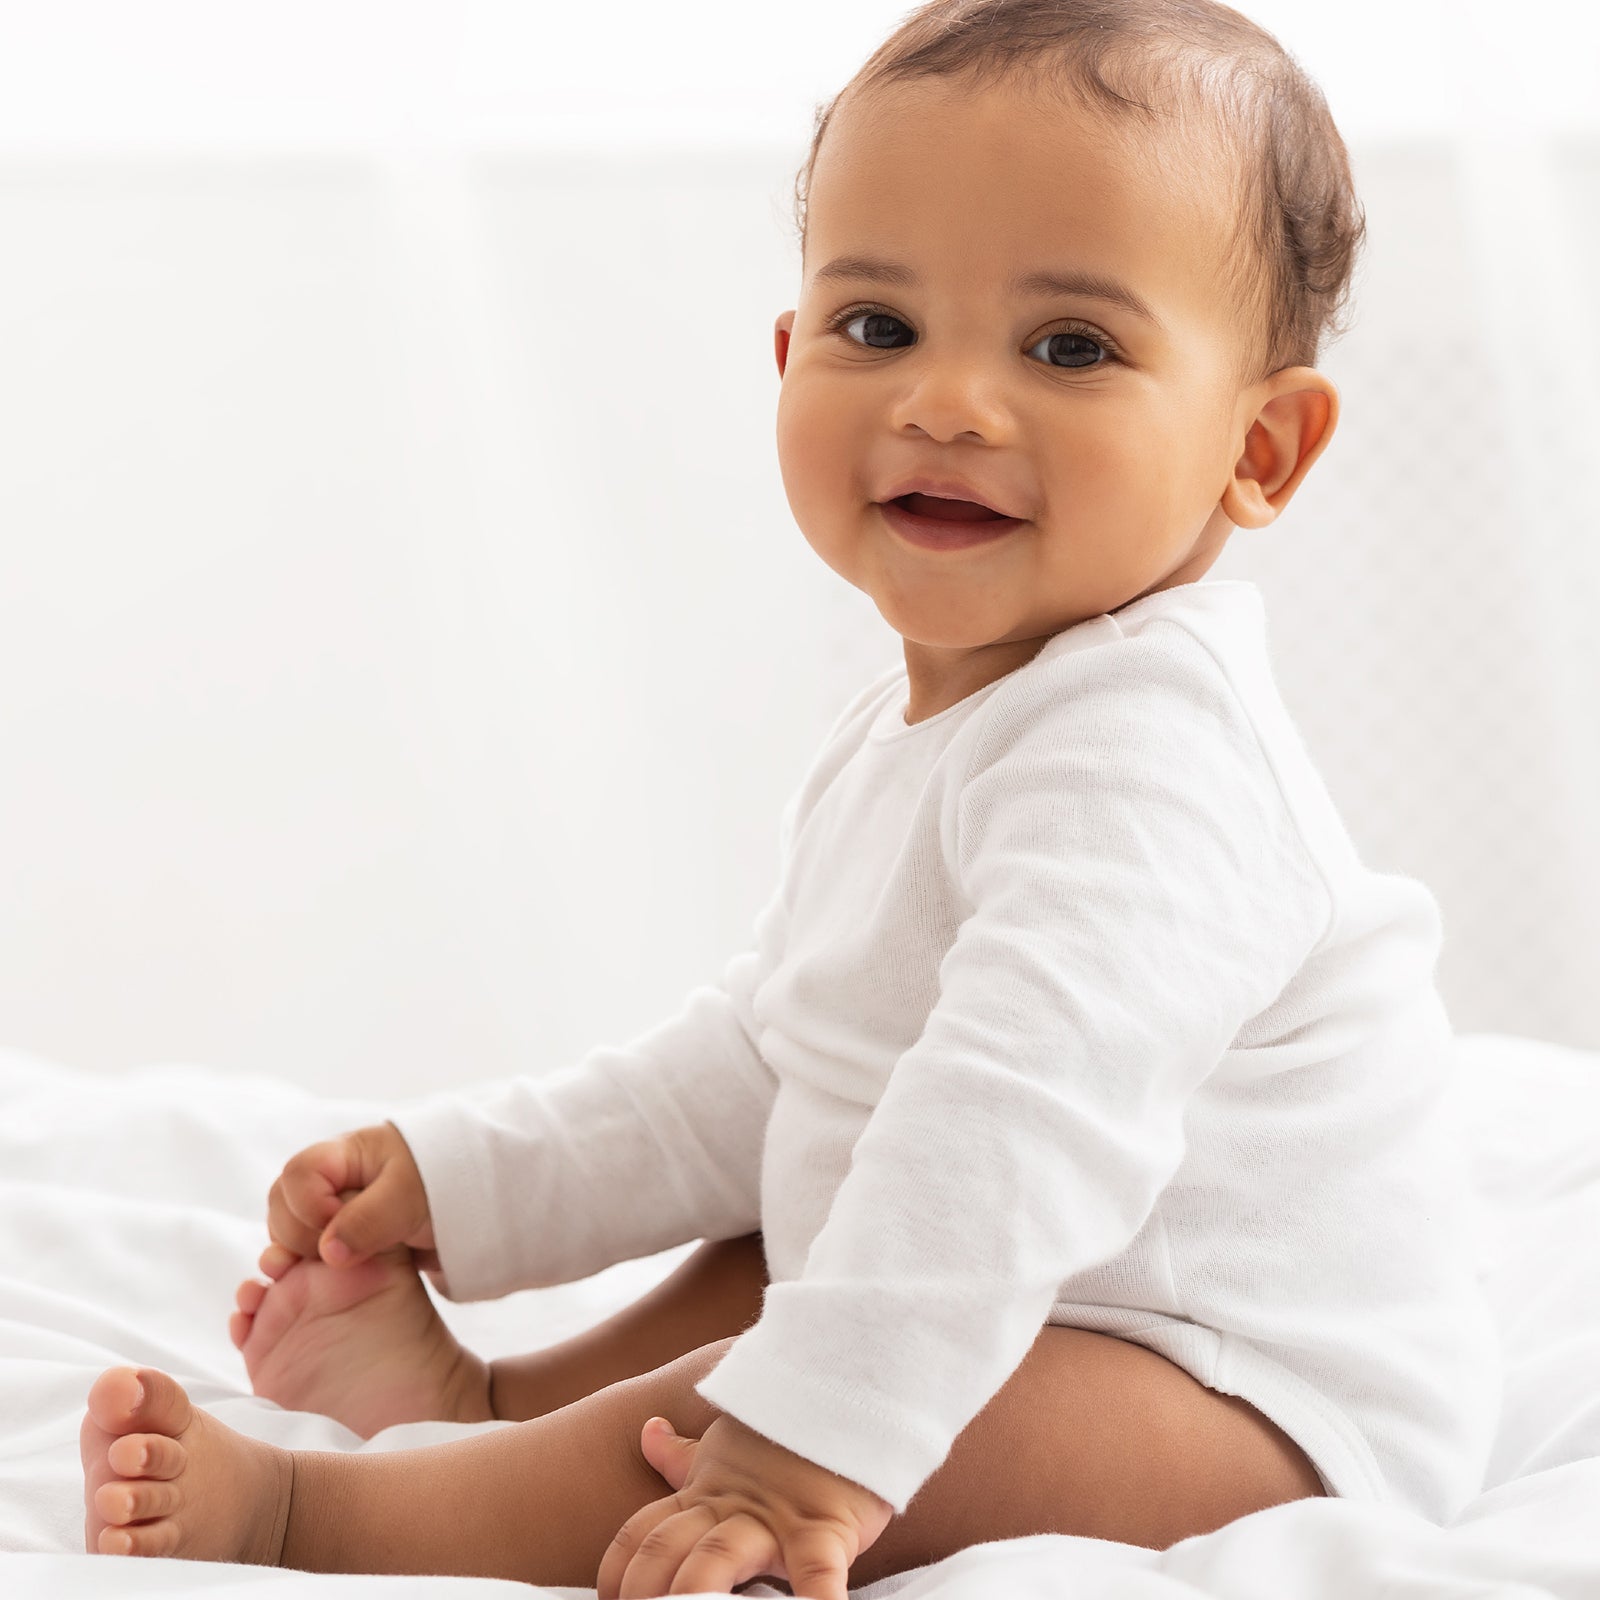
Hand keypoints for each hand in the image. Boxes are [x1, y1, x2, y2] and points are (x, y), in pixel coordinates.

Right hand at [266, 1121, 438, 1271]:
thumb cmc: (445, 1182)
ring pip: (289, 1229)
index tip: (337, 1225)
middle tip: (332, 1255)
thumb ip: (370, 1219)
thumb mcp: (410, 1196)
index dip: (308, 1205)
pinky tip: (307, 1282)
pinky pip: (303, 1250)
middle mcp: (332, 1181)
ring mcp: (332, 1210)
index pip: (299, 1173)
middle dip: (297, 1233)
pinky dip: (301, 1266)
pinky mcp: (339, 1238)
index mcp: (346, 1155)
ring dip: (296, 1252)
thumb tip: (329, 1252)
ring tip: (327, 1268)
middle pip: (284, 1202)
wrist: (475, 1199)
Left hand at [597, 1411, 893, 1599]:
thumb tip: (647, 1431)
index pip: (641, 1533)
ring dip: (696, 1591)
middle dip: (645, 1589)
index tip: (609, 1599)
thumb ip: (683, 1455)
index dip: (617, 1571)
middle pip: (666, 1549)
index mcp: (703, 1493)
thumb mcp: (727, 1442)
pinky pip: (816, 1570)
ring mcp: (774, 1519)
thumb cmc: (787, 1430)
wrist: (848, 1391)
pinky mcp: (825, 1528)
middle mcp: (729, 1509)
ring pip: (719, 1557)